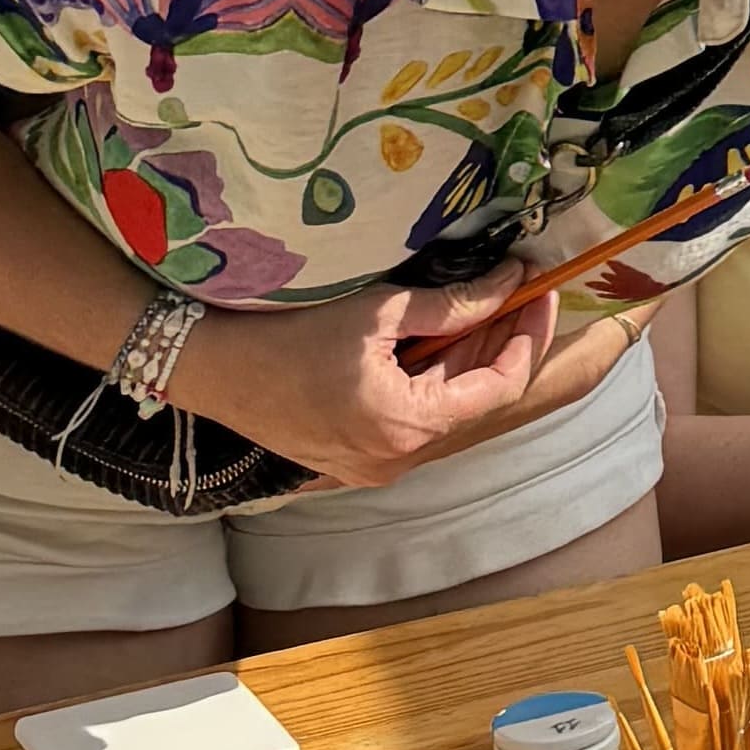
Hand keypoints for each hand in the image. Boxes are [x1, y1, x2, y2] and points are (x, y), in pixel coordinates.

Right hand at [162, 269, 557, 490]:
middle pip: (473, 400)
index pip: (500, 387)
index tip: (540, 294)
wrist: (209, 366)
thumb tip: (511, 283)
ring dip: (466, 361)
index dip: (527, 337)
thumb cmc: (287, 332)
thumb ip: (453, 305)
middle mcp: (396, 460)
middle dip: (500, 344)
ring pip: (443, 410)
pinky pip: (412, 420)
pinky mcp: (352, 460)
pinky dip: (431, 380)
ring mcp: (372, 467)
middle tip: (519, 292)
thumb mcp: (378, 311)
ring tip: (482, 305)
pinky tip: (437, 337)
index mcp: (408, 426)